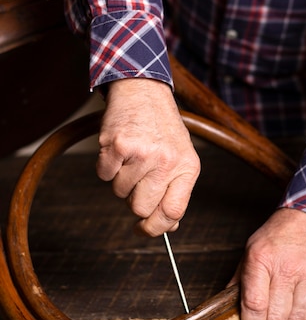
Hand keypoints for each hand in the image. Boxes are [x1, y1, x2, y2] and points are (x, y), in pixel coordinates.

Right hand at [96, 78, 200, 235]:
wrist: (143, 90)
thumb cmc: (162, 128)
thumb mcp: (180, 157)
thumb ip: (176, 192)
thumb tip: (169, 227)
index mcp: (188, 167)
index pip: (173, 212)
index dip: (156, 228)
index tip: (143, 229)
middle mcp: (167, 161)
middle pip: (140, 208)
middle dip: (134, 200)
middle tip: (138, 178)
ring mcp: (142, 153)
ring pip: (119, 192)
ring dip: (121, 179)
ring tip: (132, 156)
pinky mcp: (117, 145)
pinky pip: (103, 175)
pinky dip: (107, 166)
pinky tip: (119, 149)